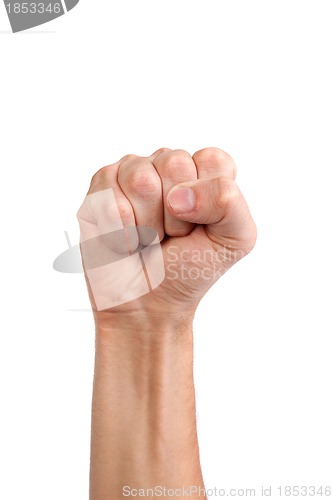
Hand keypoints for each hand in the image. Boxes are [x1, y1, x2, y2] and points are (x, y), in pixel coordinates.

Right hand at [77, 147, 255, 323]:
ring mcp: (129, 174)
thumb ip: (230, 202)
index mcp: (202, 171)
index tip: (201, 226)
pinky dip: (121, 235)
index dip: (209, 200)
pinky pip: (110, 201)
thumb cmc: (189, 269)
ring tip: (147, 238)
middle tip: (171, 235)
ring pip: (140, 180)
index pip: (212, 159)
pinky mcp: (99, 192)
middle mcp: (165, 165)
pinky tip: (124, 242)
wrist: (148, 305)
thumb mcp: (234, 240)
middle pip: (175, 163)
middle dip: (176, 215)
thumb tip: (179, 194)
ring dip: (147, 226)